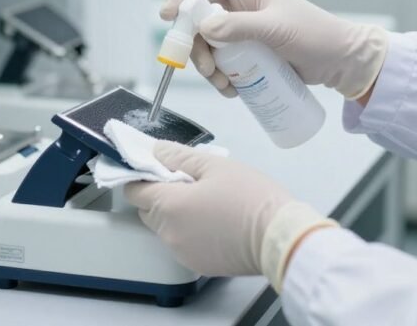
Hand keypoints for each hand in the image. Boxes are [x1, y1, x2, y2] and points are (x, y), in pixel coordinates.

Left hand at [123, 141, 337, 285]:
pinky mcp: (198, 265)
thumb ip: (179, 157)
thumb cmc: (252, 198)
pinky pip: (181, 243)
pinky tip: (213, 221)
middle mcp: (169, 234)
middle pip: (148, 210)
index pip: (134, 191)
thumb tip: (156, 151)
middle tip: (187, 180)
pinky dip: (189, 231)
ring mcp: (182, 253)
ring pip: (164, 228)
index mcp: (169, 206)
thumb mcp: (215, 166)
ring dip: (174, 214)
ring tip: (205, 200)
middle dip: (159, 194)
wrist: (282, 238)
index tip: (154, 167)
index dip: (141, 176)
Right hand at [161, 0, 388, 99]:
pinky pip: (223, 64)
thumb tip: (204, 28)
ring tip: (224, 84)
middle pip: (199, 20)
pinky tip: (233, 90)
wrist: (342, 62)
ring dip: (208, 67)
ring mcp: (244, 32)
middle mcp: (242, 8)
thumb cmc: (316, 36)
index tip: (168, 15)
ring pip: (208, 46)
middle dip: (195, 45)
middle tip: (204, 67)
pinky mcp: (250, 55)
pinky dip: (222, 78)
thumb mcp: (276, 29)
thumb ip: (239, 27)